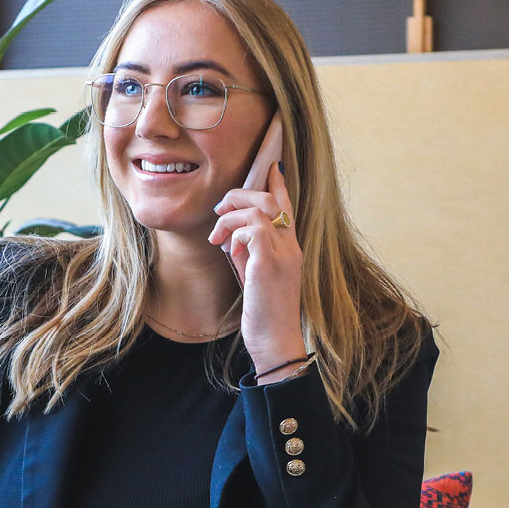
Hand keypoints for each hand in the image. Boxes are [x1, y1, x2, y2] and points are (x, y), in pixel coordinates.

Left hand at [208, 122, 306, 376]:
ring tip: (217, 235)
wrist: (275, 342)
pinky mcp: (270, 264)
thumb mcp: (255, 276)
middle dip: (240, 195)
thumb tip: (232, 238)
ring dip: (231, 216)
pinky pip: (252, 230)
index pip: (287, 206)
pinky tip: (227, 250)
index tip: (272, 165)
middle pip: (270, 199)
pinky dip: (235, 234)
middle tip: (219, 210)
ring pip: (259, 209)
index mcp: (291, 248)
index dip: (278, 183)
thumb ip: (249, 254)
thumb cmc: (263, 313)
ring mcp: (283, 254)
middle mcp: (291, 246)